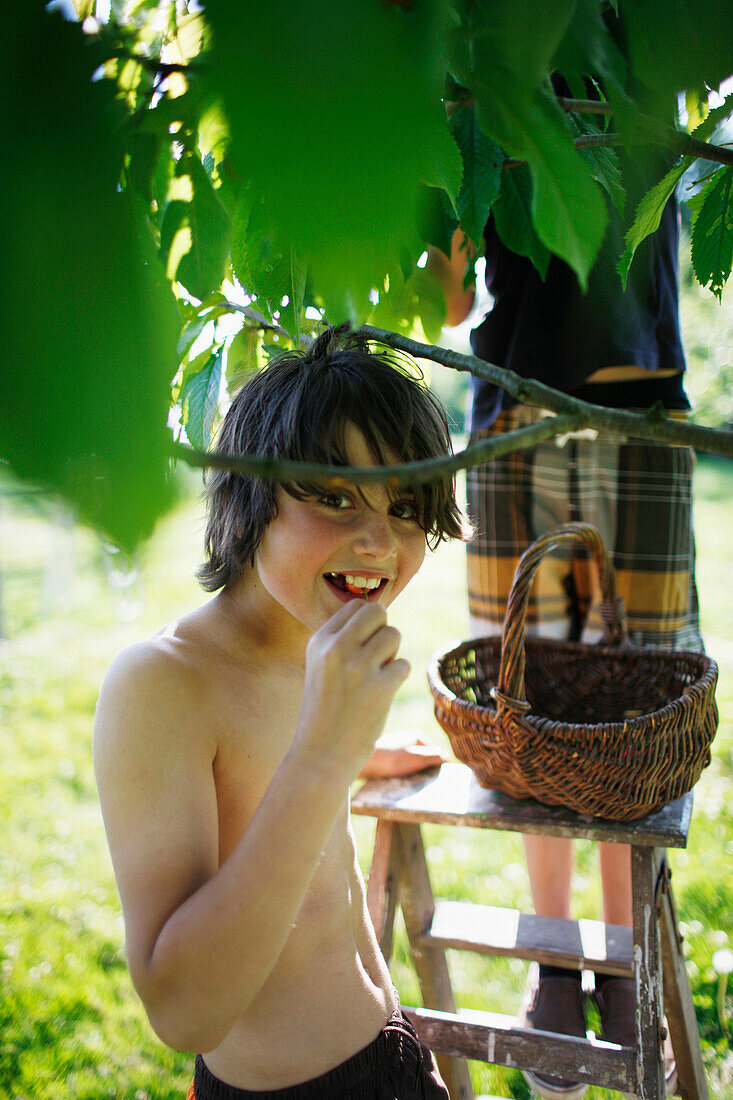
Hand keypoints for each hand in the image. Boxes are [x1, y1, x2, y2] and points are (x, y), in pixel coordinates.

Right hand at [294, 600, 409, 778]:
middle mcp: (336, 649)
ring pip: (394, 634)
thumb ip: (343, 639)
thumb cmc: (325, 708)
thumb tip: (378, 612)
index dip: (366, 623)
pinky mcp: (380, 687)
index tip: (361, 647)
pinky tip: (380, 694)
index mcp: (319, 641)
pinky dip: (397, 677)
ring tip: (376, 675)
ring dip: (391, 654)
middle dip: (382, 630)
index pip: (356, 605)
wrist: (321, 754)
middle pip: (377, 611)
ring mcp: (359, 667)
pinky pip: (403, 664)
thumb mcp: (321, 666)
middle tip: (374, 656)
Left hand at [359, 730, 448, 778]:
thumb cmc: (393, 759)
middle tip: (423, 782)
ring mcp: (395, 746)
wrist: (363, 762)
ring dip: (411, 773)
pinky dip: (400, 773)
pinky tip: (397, 781)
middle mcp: (406, 738)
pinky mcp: (384, 756)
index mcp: (416, 736)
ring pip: (409, 762)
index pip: (434, 752)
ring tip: (410, 784)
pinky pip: (397, 766)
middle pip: (421, 756)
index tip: (435, 778)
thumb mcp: (418, 759)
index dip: (436, 765)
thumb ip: (433, 756)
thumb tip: (446, 757)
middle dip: (423, 769)